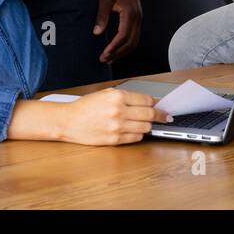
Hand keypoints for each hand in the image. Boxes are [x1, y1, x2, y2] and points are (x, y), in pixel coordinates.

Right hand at [56, 88, 170, 145]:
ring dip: (148, 125)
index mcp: (117, 96)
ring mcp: (117, 127)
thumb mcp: (105, 94)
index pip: (147, 100)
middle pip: (149, 114)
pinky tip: (136, 130)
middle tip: (165, 117)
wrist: (69, 121)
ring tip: (147, 123)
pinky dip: (139, 134)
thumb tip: (146, 101)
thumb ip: (126, 97)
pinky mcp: (115, 139)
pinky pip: (136, 138)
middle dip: (160, 116)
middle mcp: (119, 111)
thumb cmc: (85, 107)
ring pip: (145, 128)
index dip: (156, 103)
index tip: (160, 106)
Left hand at [95, 0, 140, 62]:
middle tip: (105, 59)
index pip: (123, 36)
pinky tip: (118, 47)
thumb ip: (102, 16)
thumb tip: (97, 33)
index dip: (114, 47)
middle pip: (130, 42)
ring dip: (123, 51)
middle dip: (118, 53)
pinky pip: (135, 35)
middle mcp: (137, 17)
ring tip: (111, 57)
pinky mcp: (137, 17)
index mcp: (129, 12)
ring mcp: (139, 17)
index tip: (104, 54)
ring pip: (135, 40)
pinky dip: (127, 44)